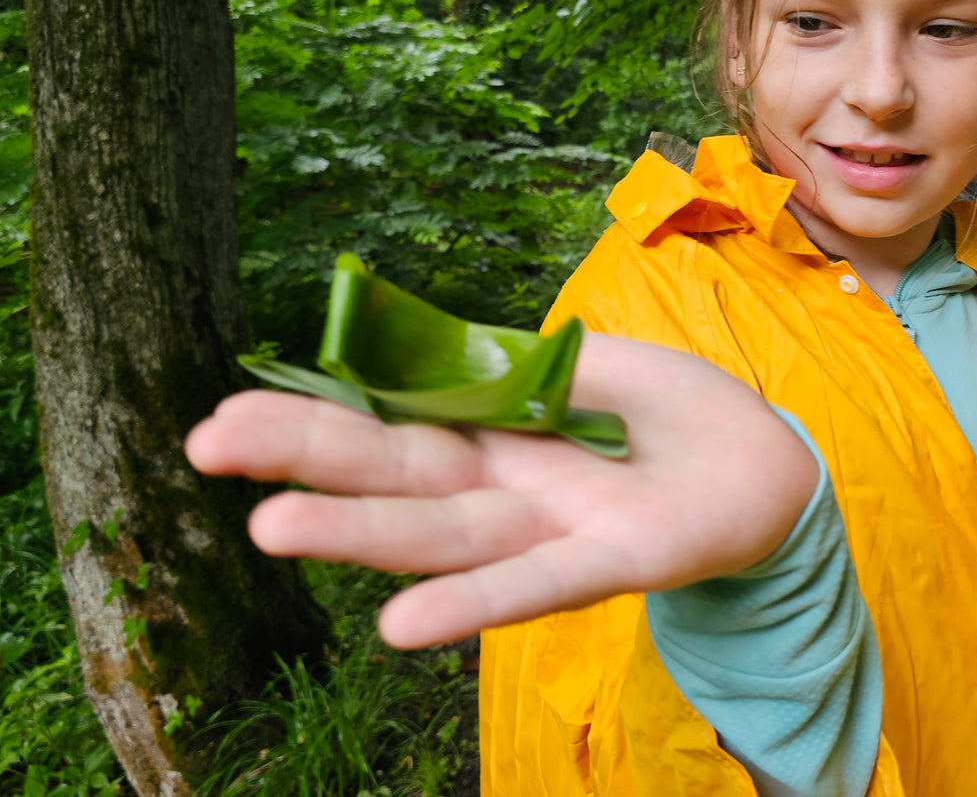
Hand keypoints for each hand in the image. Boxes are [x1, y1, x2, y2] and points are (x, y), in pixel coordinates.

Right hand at [185, 333, 818, 648]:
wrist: (772, 464)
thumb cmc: (676, 414)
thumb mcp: (596, 365)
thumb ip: (521, 365)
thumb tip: (433, 348)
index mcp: (493, 436)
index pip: (389, 426)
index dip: (312, 418)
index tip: (226, 410)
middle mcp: (506, 489)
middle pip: (395, 475)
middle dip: (304, 459)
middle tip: (205, 445)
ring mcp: (553, 530)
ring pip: (446, 533)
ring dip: (362, 535)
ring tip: (271, 528)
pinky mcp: (619, 557)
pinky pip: (542, 580)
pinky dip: (475, 602)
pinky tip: (402, 628)